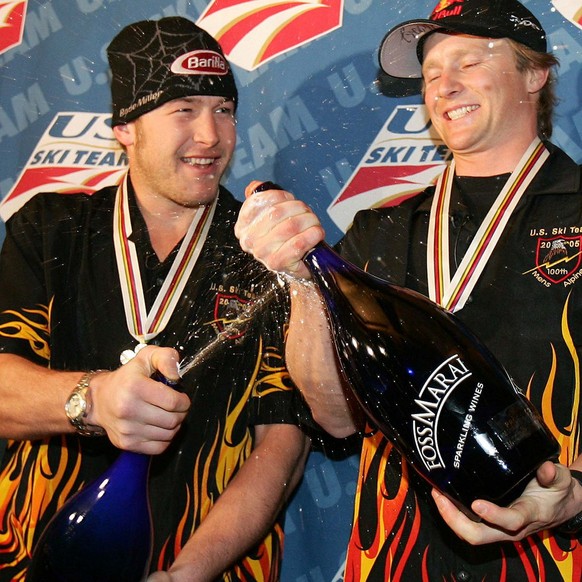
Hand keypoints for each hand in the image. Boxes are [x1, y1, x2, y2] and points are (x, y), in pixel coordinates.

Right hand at [88, 346, 189, 453]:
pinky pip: (158, 448)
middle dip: (180, 414)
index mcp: (135, 387)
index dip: (184, 401)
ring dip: (174, 426)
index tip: (181, 398)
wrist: (99, 400)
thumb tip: (176, 376)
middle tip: (175, 408)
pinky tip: (159, 428)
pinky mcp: (126, 443)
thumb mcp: (146, 357)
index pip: (174, 402)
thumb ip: (166, 358)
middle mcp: (129, 409)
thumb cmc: (127, 378)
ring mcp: (126, 429)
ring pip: (168, 435)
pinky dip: (165, 439)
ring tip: (167, 416)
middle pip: (172, 420)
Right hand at [234, 180, 324, 278]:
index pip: (259, 201)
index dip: (280, 196)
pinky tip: (317, 233)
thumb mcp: (270, 217)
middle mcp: (249, 239)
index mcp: (243, 225)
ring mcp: (262, 253)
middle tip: (308, 212)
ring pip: (290, 227)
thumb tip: (256, 185)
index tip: (290, 199)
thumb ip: (262, 199)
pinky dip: (311, 236)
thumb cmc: (283, 238)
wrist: (294, 264)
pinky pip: (297, 244)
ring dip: (308, 221)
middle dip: (298, 208)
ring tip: (314, 223)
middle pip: (276, 212)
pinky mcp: (276, 263)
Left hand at [432, 461, 581, 543]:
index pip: (510, 521)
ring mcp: (499, 527)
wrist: (563, 505)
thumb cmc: (558, 491)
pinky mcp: (492, 522)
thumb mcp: (561, 480)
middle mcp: (511, 527)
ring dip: (450, 517)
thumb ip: (554, 474)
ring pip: (471, 533)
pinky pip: (470, 525)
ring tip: (437, 495)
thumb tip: (546, 469)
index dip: (493, 515)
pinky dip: (453, 514)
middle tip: (440, 498)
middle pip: (479, 536)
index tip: (476, 503)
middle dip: (455, 520)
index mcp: (529, 515)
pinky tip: (444, 496)